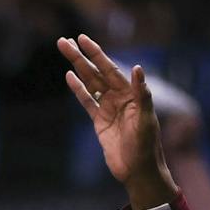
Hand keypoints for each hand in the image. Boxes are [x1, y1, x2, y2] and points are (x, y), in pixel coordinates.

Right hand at [57, 34, 176, 206]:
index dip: (95, 53)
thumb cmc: (147, 146)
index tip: (82, 39)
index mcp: (130, 93)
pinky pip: (87, 102)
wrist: (138, 170)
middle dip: (80, 56)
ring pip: (89, 83)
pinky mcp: (99, 122)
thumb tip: (137, 68)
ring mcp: (108, 108)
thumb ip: (143, 94)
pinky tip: (69, 77)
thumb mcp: (147, 119)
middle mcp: (118, 96)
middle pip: (95, 72)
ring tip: (64, 53)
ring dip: (77, 68)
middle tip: (63, 42)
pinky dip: (78, 90)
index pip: (109, 68)